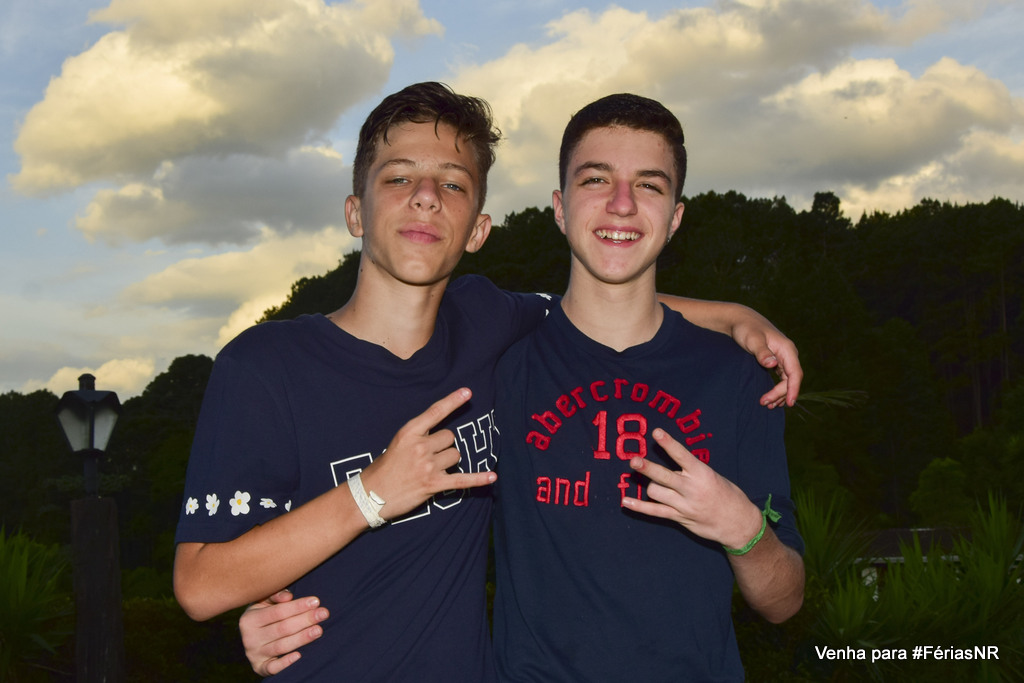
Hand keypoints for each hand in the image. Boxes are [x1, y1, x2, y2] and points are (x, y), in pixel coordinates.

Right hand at [240, 590, 327, 676]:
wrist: (251, 638)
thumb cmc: (264, 615)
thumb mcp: (264, 603)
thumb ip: (276, 596)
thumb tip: (288, 597)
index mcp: (249, 619)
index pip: (278, 611)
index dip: (297, 606)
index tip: (316, 601)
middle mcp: (249, 638)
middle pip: (282, 628)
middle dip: (305, 620)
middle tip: (324, 613)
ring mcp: (254, 654)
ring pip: (281, 646)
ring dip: (302, 638)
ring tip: (319, 630)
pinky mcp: (260, 668)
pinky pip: (272, 668)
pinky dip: (285, 663)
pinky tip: (299, 655)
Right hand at [360, 388, 496, 520]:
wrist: (370, 495)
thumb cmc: (384, 468)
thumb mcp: (398, 443)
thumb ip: (419, 436)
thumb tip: (443, 437)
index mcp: (409, 432)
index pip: (436, 412)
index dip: (453, 401)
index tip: (468, 392)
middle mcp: (420, 446)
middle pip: (449, 437)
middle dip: (443, 446)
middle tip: (427, 458)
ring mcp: (427, 466)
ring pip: (455, 456)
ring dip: (448, 463)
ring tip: (428, 471)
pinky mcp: (434, 484)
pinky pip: (463, 479)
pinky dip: (479, 479)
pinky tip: (492, 476)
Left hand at [621, 428, 761, 548]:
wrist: (737, 523)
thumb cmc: (727, 494)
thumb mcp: (713, 476)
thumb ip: (692, 469)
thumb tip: (670, 459)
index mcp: (702, 473)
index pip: (681, 455)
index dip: (668, 443)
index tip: (656, 432)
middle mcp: (691, 488)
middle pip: (663, 476)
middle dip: (647, 468)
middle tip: (633, 460)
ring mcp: (684, 505)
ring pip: (656, 492)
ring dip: (650, 485)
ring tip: (651, 481)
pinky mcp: (679, 517)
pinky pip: (655, 512)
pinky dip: (639, 506)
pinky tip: (625, 501)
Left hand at [730, 311, 801, 407]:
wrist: (741, 320)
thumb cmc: (746, 329)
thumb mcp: (752, 340)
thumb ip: (762, 352)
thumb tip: (773, 364)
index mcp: (787, 349)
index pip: (795, 373)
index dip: (793, 389)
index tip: (789, 403)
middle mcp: (788, 354)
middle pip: (791, 379)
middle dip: (781, 394)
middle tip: (765, 403)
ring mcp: (783, 358)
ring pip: (787, 380)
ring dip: (780, 394)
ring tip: (768, 405)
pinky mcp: (777, 361)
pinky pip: (782, 378)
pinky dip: (778, 389)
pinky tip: (772, 398)